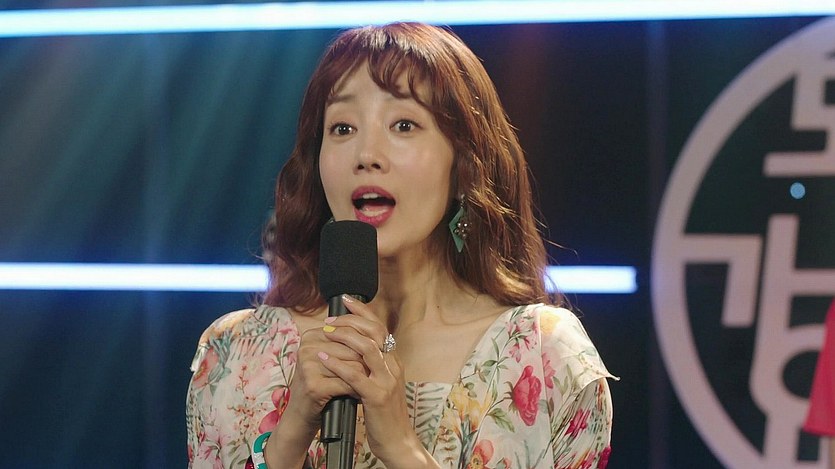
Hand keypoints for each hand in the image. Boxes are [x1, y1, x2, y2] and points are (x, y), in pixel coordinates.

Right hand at [263, 306, 367, 468]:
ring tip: (367, 385)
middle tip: (373, 374)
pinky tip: (359, 396)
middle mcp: (307, 347)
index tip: (372, 358)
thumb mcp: (330, 359)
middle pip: (354, 348)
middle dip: (367, 363)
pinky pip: (348, 383)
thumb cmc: (321, 384)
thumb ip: (346, 343)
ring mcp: (309, 366)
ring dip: (365, 378)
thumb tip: (379, 332)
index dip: (367, 345)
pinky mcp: (314, 385)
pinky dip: (358, 391)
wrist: (302, 414)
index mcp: (312, 335)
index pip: (350, 331)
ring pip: (354, 365)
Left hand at [319, 295, 427, 466]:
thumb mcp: (381, 385)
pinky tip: (323, 358)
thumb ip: (371, 367)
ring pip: (367, 348)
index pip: (379, 327)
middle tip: (329, 320)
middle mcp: (392, 366)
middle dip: (349, 320)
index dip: (363, 311)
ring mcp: (386, 381)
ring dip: (343, 336)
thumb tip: (352, 349)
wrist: (398, 442)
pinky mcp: (376, 397)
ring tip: (325, 333)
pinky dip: (337, 363)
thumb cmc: (385, 415)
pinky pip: (355, 375)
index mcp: (393, 361)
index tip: (345, 300)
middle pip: (374, 331)